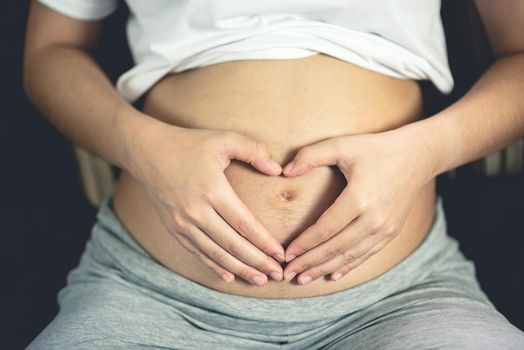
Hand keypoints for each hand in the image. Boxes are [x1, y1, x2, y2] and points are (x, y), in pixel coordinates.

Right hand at [128, 121, 285, 285]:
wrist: (147, 152)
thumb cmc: (190, 144)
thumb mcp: (224, 138)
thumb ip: (254, 150)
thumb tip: (278, 170)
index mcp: (213, 190)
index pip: (245, 224)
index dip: (265, 242)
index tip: (281, 254)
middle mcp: (197, 211)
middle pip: (233, 244)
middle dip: (258, 262)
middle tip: (278, 273)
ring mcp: (183, 223)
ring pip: (216, 253)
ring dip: (240, 269)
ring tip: (260, 280)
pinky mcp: (174, 228)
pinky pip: (197, 253)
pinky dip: (214, 266)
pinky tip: (230, 276)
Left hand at [281, 127, 434, 283]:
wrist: (417, 156)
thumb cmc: (376, 149)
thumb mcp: (343, 145)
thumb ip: (311, 155)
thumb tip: (285, 170)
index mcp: (360, 198)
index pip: (326, 228)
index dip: (304, 243)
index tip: (286, 254)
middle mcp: (374, 219)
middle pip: (336, 248)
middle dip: (310, 262)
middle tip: (288, 273)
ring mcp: (385, 229)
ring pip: (350, 256)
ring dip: (325, 269)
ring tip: (304, 278)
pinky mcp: (391, 232)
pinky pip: (366, 255)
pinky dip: (348, 266)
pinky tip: (333, 275)